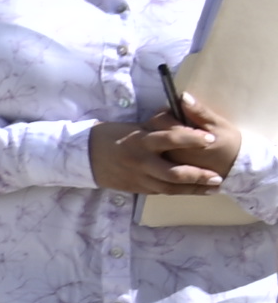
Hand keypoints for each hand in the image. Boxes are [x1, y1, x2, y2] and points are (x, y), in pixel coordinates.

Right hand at [98, 88, 239, 196]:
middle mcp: (140, 162)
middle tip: (218, 175)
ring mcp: (139, 178)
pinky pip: (162, 192)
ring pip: (171, 187)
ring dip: (195, 188)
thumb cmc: (111, 136)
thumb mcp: (133, 127)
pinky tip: (197, 191)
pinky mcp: (137, 188)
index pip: (170, 139)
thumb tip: (182, 111)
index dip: (192, 139)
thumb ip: (158, 125)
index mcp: (140, 141)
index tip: (211, 138)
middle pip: (174, 173)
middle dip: (199, 175)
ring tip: (214, 186)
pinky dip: (181, 192)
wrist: (84, 156)